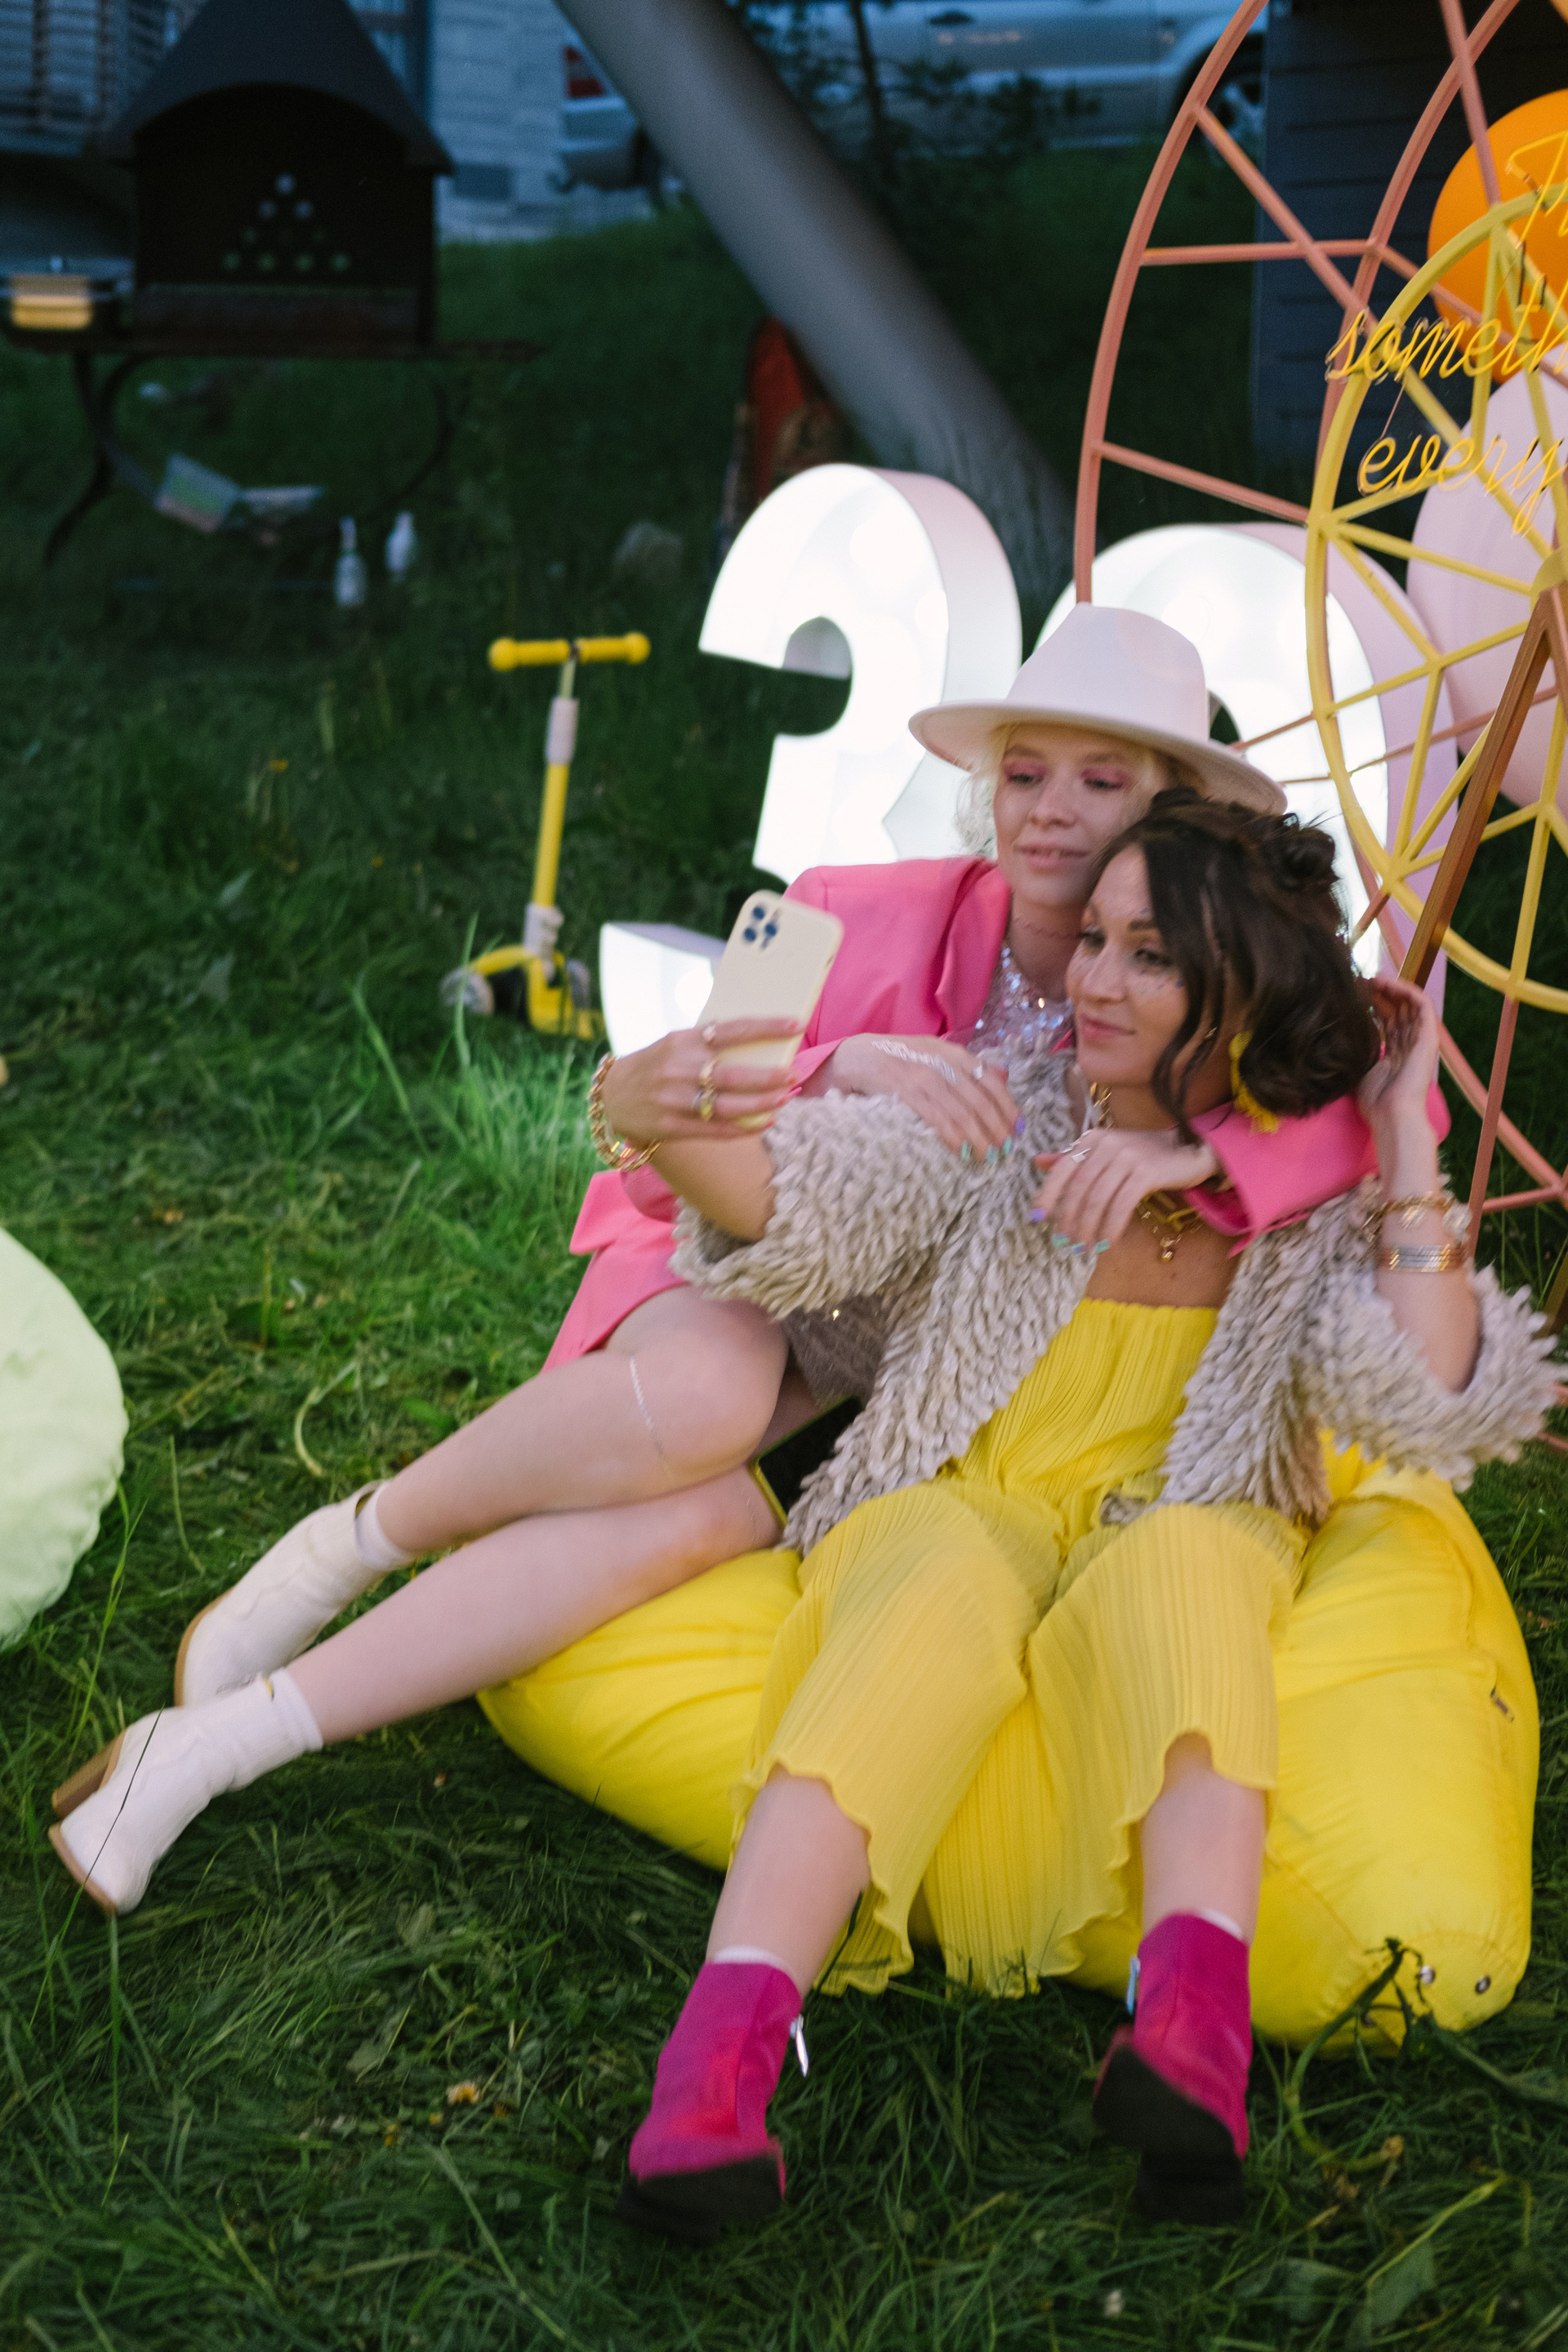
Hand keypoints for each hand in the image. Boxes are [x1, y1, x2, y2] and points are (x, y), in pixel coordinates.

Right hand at [600, 1019, 802, 1144]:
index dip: (766, 1028)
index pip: (732, 1030)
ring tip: (784, 1099)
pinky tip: (764, 1122)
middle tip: (793, 1074)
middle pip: (733, 1075)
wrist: (611, 1095)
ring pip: (727, 1106)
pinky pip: (714, 1130)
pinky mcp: (670, 1126)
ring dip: (761, 1105)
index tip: (795, 1025)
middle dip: (768, 1077)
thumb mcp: (676, 1044)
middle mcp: (679, 1068)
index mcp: (683, 1040)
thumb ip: (709, 1043)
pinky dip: (743, 1128)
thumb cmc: (655, 1065)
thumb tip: (759, 1041)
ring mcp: (674, 1099)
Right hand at [823, 1032, 1019, 1153]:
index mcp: (954, 1052)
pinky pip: (937, 1118)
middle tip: (1005, 1150)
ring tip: (988, 1156)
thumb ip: (966, 1067)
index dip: (1007, 1106)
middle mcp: (943, 1061)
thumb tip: (1003, 1079)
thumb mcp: (936, 1055)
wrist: (857, 1057)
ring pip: (962, 1111)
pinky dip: (953, 1137)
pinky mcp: (906, 1091)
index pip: (991, 1080)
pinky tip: (962, 1151)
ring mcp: (924, 1075)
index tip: (1017, 1129)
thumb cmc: (900, 1060)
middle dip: (996, 1128)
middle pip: (980, 1099)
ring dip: (978, 1137)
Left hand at [1032, 1126, 1220, 1248]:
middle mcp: (1106, 1144)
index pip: (1062, 1168)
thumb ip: (1073, 1158)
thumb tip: (1037, 1162)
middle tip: (1066, 1243)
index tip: (1038, 1218)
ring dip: (1090, 1228)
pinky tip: (1108, 1241)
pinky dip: (1112, 1226)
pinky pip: (1122, 1204)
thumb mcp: (1105, 1153)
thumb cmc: (1141, 1156)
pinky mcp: (1146, 1171)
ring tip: (1086, 1247)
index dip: (1047, 1194)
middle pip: (1079, 1188)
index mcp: (1091, 1139)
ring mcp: (1127, 1156)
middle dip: (1070, 1219)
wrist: (1186, 1150)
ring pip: (1098, 1199)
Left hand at [1357, 976, 1442, 1187]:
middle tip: (1359, 980)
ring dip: (1391, 987)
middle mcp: (1410, 1043)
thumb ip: (1357, 1049)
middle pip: (1398, 1008)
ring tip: (1370, 978)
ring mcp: (1421, 1038)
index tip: (1352, 992)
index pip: (1387, 1019)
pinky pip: (1422, 1004)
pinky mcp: (1430, 1035)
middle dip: (1379, 992)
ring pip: (1409, 1002)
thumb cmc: (1374, 1100)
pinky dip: (1406, 989)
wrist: (1392, 1114)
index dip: (1372, 1003)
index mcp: (1396, 1052)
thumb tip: (1337, 1032)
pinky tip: (1386, 984)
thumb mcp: (1360, 1068)